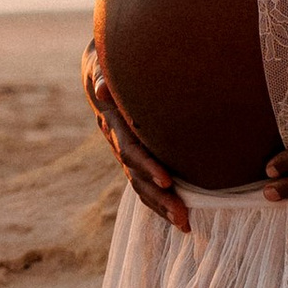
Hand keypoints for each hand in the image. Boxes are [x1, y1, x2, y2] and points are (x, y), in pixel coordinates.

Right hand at [81, 37, 190, 232]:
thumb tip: (105, 88)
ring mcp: (126, 153)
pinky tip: (182, 217)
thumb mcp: (104, 64)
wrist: (103, 72)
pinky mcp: (136, 158)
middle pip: (136, 176)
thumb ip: (105, 75)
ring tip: (185, 224)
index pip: (129, 150)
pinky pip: (146, 184)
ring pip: (141, 185)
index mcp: (113, 123)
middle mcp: (117, 142)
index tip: (166, 180)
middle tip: (182, 215)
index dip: (147, 165)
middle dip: (159, 197)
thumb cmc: (111, 63)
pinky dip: (161, 201)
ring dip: (162, 206)